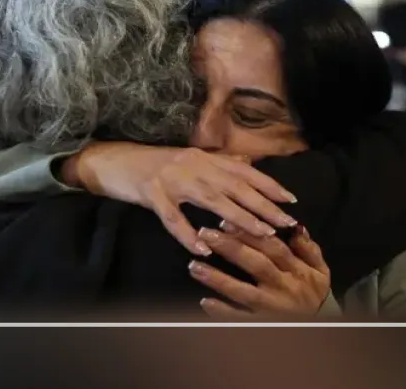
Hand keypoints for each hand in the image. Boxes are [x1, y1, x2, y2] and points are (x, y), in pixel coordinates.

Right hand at [60, 142, 298, 255]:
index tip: (291, 201)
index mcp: (204, 157)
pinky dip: (188, 233)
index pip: (244, 171)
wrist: (114, 159)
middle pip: (235, 186)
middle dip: (264, 206)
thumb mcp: (189, 158)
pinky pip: (173, 217)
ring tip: (260, 234)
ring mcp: (173, 179)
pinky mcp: (152, 194)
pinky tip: (202, 248)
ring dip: (238, 218)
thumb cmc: (153, 162)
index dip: (269, 185)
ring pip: (212, 200)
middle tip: (285, 223)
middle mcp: (194, 165)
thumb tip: (246, 162)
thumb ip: (217, 162)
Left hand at [189, 221, 330, 318]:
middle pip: (256, 264)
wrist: (322, 328)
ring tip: (194, 266)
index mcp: (296, 270)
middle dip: (231, 248)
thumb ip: (308, 249)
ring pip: (244, 292)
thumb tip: (296, 227)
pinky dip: (223, 311)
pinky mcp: (262, 323)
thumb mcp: (320, 270)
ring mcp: (271, 307)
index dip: (250, 233)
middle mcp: (283, 287)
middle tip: (205, 234)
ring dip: (218, 279)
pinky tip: (205, 301)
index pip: (272, 247)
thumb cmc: (314, 294)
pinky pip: (241, 318)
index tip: (225, 221)